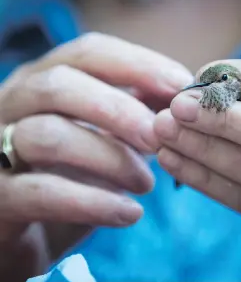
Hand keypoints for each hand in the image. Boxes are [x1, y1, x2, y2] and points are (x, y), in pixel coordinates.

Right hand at [0, 32, 191, 279]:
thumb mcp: (105, 136)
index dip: (137, 64)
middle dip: (119, 109)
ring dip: (110, 158)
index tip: (181, 83)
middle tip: (159, 137)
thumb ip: (135, 111)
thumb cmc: (72, 173)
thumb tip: (179, 92)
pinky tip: (129, 214)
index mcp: (44, 82)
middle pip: (60, 85)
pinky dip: (92, 202)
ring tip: (146, 184)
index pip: (89, 52)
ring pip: (49, 135)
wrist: (28, 230)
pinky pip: (41, 193)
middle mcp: (13, 104)